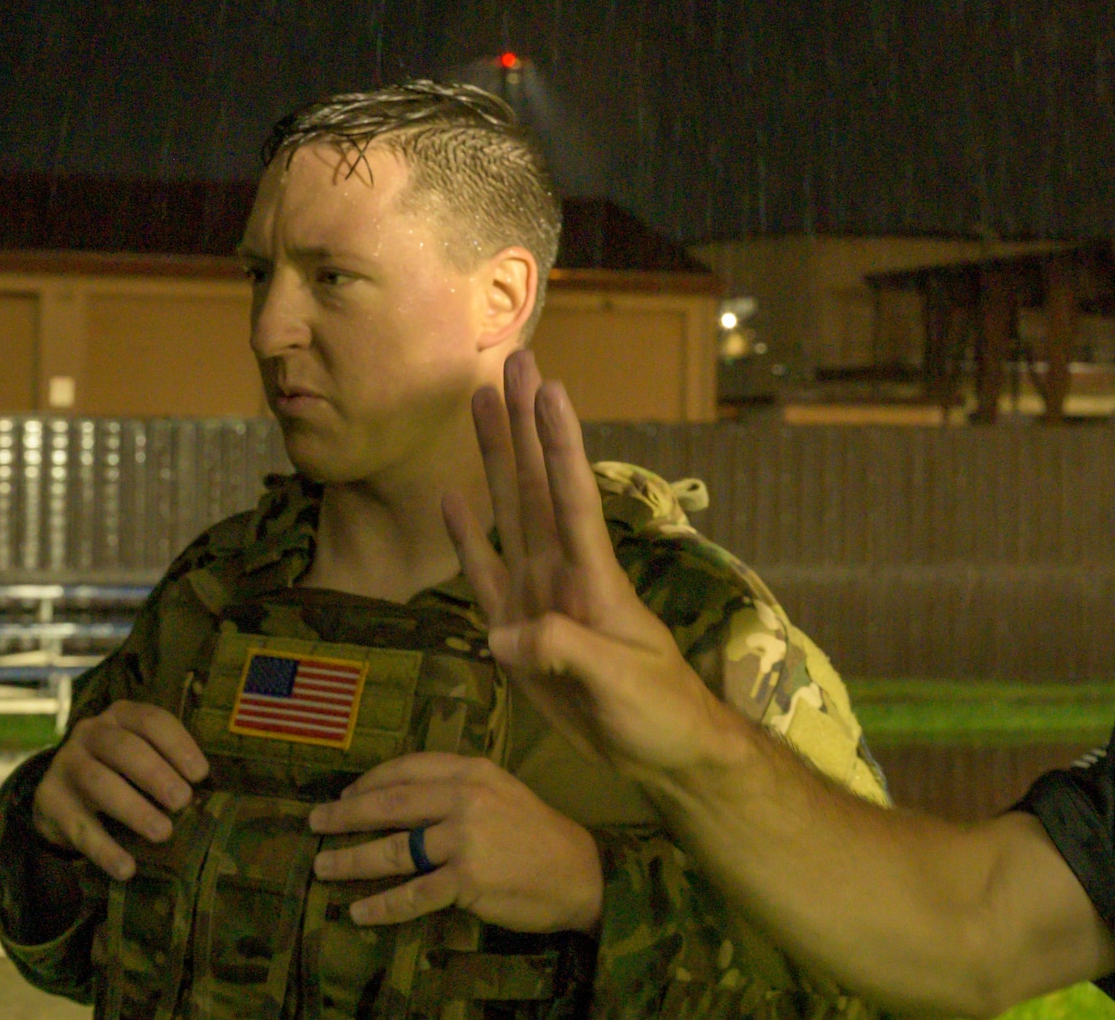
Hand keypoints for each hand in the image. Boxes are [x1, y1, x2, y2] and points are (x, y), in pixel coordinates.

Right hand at [32, 700, 208, 879]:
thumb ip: (168, 764)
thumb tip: (208, 794)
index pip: (152, 721)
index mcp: (121, 716)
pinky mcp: (49, 800)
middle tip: (183, 802)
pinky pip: (78, 826)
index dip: (178, 745)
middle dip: (157, 775)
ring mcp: (65, 764)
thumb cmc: (121, 770)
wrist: (62, 791)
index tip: (201, 774)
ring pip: (98, 782)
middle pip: (124, 748)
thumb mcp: (143, 755)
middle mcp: (90, 732)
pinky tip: (127, 868)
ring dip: (134, 809)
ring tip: (163, 833)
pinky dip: (104, 849)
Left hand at [308, 752, 602, 934]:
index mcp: (472, 770)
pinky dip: (382, 905)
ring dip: (351, 860)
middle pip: (389, 804)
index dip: (369, 782)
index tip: (344, 795)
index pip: (407, 769)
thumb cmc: (536, 831)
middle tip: (314, 824)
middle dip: (345, 816)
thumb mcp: (500, 791)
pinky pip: (412, 894)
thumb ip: (456, 788)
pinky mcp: (467, 880)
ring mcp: (465, 839)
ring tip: (323, 867)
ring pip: (393, 850)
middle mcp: (465, 798)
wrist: (578, 871)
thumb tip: (399, 799)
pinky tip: (359, 911)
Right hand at [443, 351, 743, 781]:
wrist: (662, 752)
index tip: (549, 389)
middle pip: (537, 485)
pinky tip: (452, 499)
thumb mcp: (616, 682)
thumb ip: (563, 650)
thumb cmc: (656, 712)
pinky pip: (484, 575)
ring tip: (479, 403)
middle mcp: (563, 572)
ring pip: (510, 512)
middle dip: (523, 425)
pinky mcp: (518, 633)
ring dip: (495, 458)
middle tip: (512, 363)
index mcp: (594, 577)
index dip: (559, 445)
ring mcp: (538, 596)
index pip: (574, 497)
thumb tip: (503, 633)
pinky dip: (467, 537)